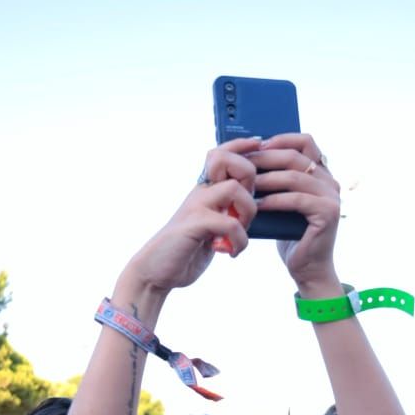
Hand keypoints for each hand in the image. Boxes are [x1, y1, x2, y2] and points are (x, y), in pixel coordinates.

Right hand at [122, 139, 259, 294]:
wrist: (156, 271)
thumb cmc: (186, 250)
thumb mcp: (210, 227)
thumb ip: (226, 213)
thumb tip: (253, 206)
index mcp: (204, 190)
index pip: (221, 154)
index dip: (240, 145)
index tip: (258, 143)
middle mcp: (200, 192)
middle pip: (231, 161)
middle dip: (250, 181)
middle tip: (246, 211)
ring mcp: (196, 206)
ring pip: (235, 188)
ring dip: (247, 213)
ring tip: (240, 234)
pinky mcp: (195, 224)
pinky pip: (230, 222)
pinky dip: (239, 240)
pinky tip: (233, 252)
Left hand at [254, 134, 341, 289]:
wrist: (306, 268)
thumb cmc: (290, 235)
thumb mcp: (282, 201)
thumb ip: (277, 180)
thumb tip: (249, 157)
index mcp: (321, 174)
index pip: (305, 142)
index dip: (280, 139)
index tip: (256, 146)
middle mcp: (330, 181)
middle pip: (296, 156)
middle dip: (266, 158)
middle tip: (243, 164)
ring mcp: (332, 196)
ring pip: (294, 176)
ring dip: (266, 179)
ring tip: (246, 184)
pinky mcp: (328, 212)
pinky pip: (296, 199)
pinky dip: (274, 200)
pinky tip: (257, 204)